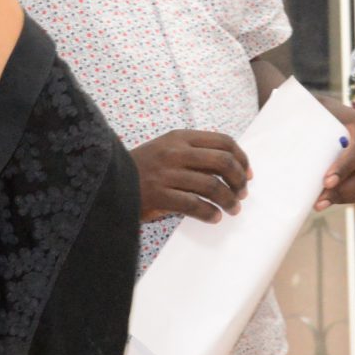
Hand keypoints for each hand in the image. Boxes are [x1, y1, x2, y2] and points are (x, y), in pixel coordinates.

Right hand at [132, 129, 251, 221]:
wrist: (106, 179)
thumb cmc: (143, 168)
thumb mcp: (167, 149)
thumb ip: (194, 153)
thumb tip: (231, 169)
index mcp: (180, 137)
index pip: (223, 142)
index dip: (242, 158)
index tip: (248, 174)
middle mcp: (175, 152)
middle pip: (222, 162)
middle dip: (239, 179)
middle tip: (243, 194)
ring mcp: (166, 173)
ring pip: (211, 185)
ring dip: (228, 200)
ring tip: (233, 209)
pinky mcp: (158, 194)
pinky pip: (193, 204)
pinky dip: (209, 213)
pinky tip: (214, 217)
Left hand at [313, 96, 354, 210]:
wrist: (334, 117)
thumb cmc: (322, 114)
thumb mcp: (316, 109)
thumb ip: (305, 114)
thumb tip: (287, 127)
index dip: (345, 168)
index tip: (325, 182)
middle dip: (343, 190)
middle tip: (319, 200)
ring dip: (346, 198)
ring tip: (322, 203)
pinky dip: (353, 199)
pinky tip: (334, 200)